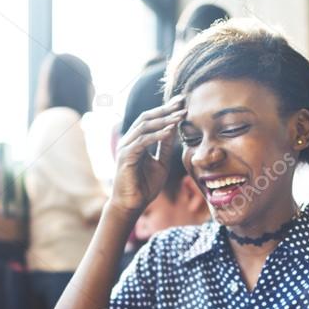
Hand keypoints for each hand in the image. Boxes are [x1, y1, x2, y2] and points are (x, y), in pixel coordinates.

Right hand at [109, 95, 185, 216]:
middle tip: (182, 103)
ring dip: (163, 120)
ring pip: (144, 127)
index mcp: (137, 141)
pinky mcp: (126, 157)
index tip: (182, 103)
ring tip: (180, 115)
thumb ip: (165, 147)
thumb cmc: (145, 186)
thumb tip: (174, 129)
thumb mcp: (161, 163)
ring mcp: (125, 147)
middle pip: (147, 118)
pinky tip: (170, 131)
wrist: (132, 205)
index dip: (166, 110)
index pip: (151, 120)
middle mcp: (129, 140)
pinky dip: (157, 135)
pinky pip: (142, 141)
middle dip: (165, 109)